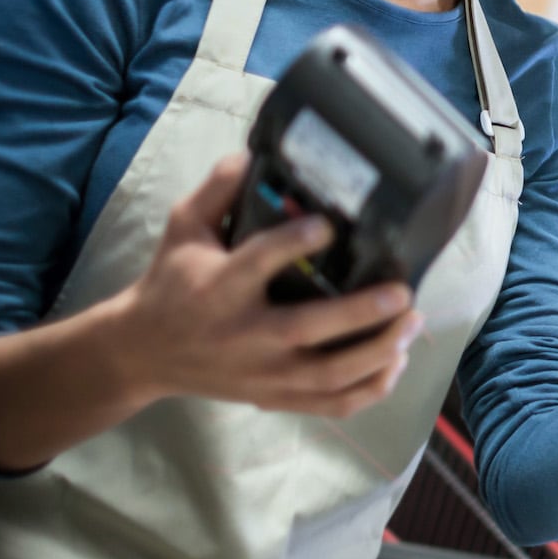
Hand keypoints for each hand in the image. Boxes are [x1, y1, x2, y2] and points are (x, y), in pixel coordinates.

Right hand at [103, 152, 425, 417]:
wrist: (144, 352)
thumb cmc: (173, 281)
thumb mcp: (184, 227)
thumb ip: (218, 189)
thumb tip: (256, 153)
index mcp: (218, 288)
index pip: (257, 263)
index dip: (293, 243)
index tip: (329, 224)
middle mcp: (243, 336)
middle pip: (306, 330)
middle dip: (360, 314)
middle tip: (403, 293)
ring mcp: (262, 374)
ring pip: (327, 376)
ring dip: (378, 353)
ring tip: (412, 322)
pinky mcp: (273, 398)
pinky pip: (330, 405)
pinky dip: (369, 389)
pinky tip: (397, 362)